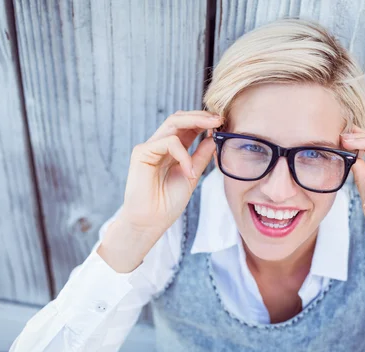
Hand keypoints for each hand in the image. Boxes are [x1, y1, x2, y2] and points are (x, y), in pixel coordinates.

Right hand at [119, 110, 220, 234]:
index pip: (187, 126)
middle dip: (201, 115)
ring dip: (196, 122)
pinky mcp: (141, 153)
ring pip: (173, 123)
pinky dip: (183, 154)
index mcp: (172, 150)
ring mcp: (149, 147)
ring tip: (214, 127)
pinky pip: (168, 142)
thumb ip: (201, 156)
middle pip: (179, 118)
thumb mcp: (192, 175)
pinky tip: (190, 171)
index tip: (223, 122)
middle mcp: (159, 145)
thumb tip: (214, 137)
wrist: (151, 222)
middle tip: (220, 118)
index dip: (204, 121)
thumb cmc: (168, 203)